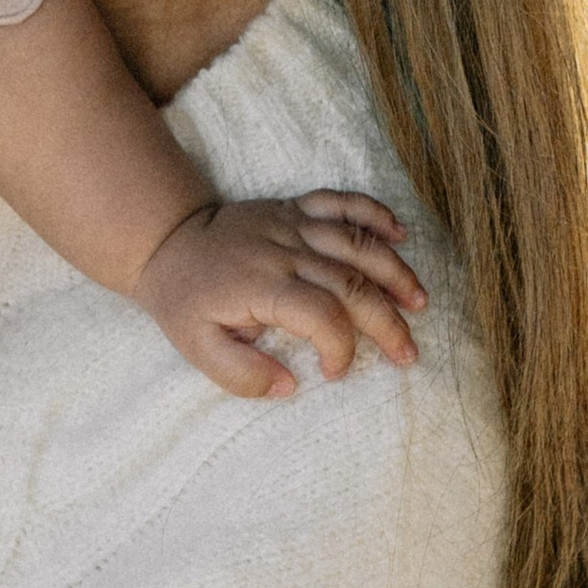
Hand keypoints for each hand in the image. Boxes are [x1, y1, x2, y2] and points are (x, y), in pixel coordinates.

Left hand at [133, 191, 424, 399]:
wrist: (167, 242)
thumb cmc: (185, 300)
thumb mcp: (196, 348)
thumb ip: (240, 374)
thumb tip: (289, 386)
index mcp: (261, 286)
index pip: (321, 315)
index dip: (340, 348)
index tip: (335, 371)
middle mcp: (284, 250)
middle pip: (352, 283)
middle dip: (387, 322)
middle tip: (407, 354)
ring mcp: (292, 224)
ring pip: (358, 242)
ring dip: (394, 272)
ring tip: (419, 303)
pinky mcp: (295, 208)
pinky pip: (342, 201)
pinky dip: (374, 213)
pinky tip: (401, 234)